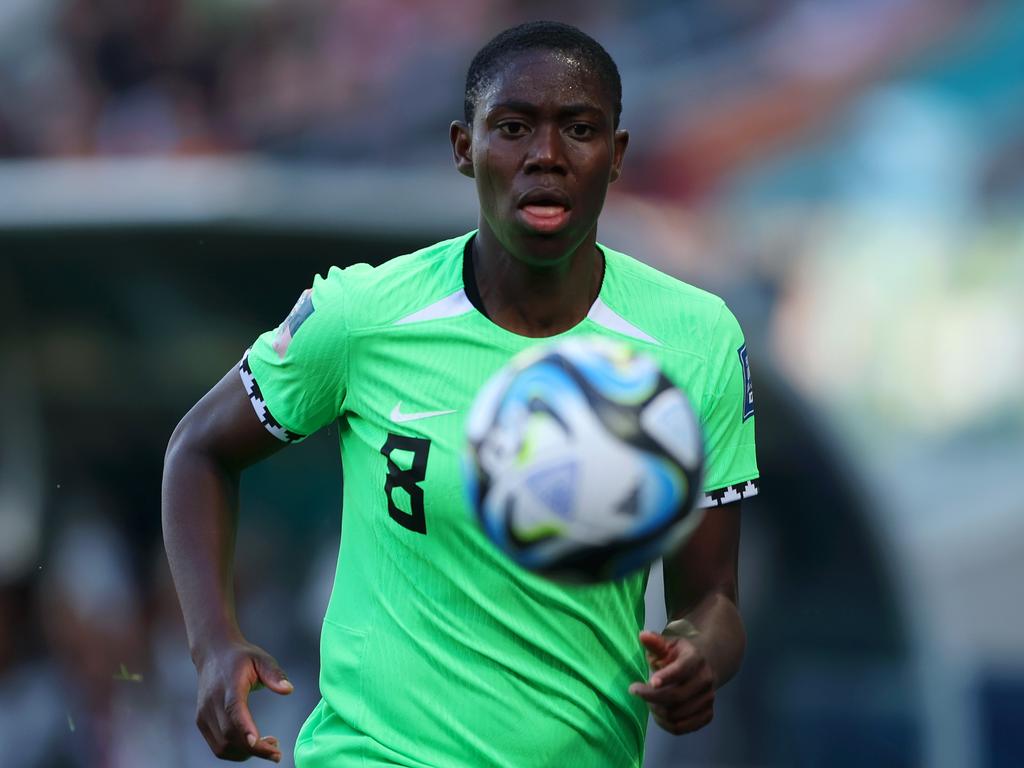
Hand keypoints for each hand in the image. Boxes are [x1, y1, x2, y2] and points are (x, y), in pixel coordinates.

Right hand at [194, 638, 293, 761]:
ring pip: (222, 746)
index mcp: (229, 685)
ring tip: (268, 746)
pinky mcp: (202, 722)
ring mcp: (204, 714)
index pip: (233, 710)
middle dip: (254, 749)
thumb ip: (275, 674)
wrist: (213, 653)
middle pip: (230, 735)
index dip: (245, 728)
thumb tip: (288, 690)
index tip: (258, 742)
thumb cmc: (241, 657)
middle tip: (277, 750)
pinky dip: (235, 752)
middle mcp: (212, 702)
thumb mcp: (262, 659)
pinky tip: (252, 744)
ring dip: (245, 753)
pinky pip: (218, 746)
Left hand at [628, 628, 715, 734]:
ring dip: (657, 711)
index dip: (665, 677)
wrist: (703, 666)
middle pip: (676, 696)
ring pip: (677, 714)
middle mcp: (706, 679)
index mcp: (695, 659)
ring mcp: (709, 698)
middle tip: (636, 691)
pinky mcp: (707, 713)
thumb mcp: (667, 645)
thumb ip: (655, 642)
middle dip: (651, 696)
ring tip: (648, 701)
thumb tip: (642, 635)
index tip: (650, 681)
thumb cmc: (678, 655)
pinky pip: (683, 727)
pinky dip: (666, 724)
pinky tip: (659, 713)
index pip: (680, 670)